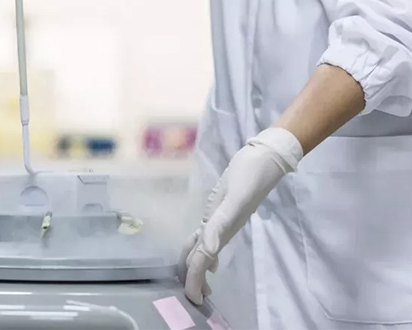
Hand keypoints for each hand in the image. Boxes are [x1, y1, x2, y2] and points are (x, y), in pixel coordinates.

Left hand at [179, 128, 302, 304]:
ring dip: (198, 265)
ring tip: (193, 280)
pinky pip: (211, 233)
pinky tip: (205, 251)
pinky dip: (204, 246)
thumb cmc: (249, 174)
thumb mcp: (234, 199)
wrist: (266, 158)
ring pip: (207, 247)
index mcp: (221, 229)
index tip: (193, 298)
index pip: (202, 259)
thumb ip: (219, 225)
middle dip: (195, 278)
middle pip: (203, 258)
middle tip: (190, 295)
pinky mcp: (225, 208)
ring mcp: (224, 218)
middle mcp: (222, 227)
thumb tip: (208, 251)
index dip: (194, 278)